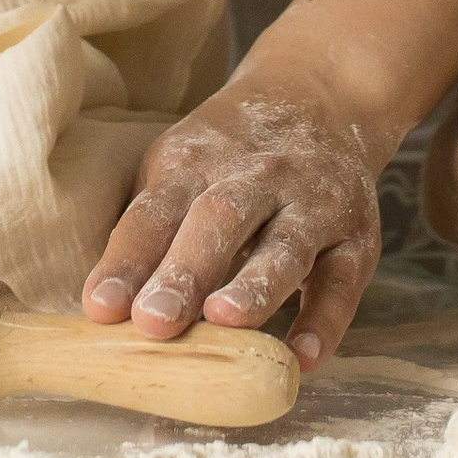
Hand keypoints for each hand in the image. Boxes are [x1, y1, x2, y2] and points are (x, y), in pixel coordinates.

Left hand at [82, 79, 382, 364]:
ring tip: (226, 321)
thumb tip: (104, 311)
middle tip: (154, 322)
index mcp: (195, 163)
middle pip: (218, 221)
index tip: (101, 308)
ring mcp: (312, 203)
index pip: (155, 212)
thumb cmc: (228, 159)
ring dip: (256, 285)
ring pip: (287, 245)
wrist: (320, 101)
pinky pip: (343, 280)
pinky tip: (302, 357)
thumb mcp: (179, 172)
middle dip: (186, 271)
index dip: (127, 261)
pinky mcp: (356, 236)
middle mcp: (257, 177)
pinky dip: (325, 320)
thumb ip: (148, 234)